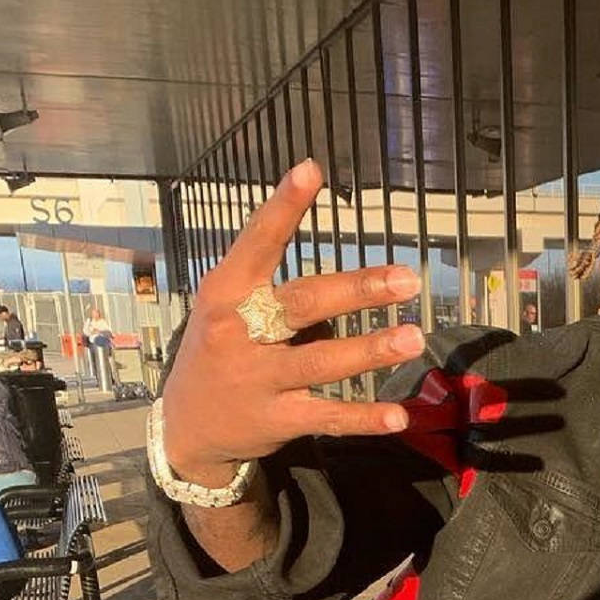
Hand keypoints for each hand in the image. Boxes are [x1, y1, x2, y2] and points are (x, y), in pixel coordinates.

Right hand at [159, 159, 421, 485]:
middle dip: (357, 290)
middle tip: (405, 279)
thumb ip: (264, 275)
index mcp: (226, 293)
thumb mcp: (223, 306)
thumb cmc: (218, 352)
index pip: (257, 243)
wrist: (186, 428)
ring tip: (413, 337)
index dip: (283, 207)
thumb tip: (316, 239)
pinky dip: (364, 418)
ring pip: (321, 361)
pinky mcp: (277, 420)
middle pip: (304, 303)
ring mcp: (259, 379)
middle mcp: (240, 333)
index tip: (310, 170)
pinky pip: (327, 416)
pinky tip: (397, 415)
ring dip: (370, 350)